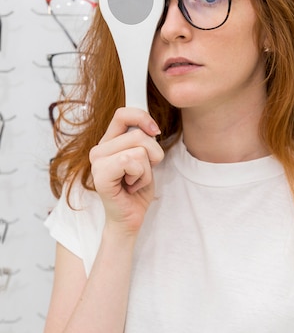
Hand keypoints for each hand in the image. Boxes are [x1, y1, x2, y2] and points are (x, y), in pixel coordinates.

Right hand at [89, 107, 163, 233]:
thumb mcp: (145, 160)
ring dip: (147, 170)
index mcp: (109, 142)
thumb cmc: (137, 190)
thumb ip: (143, 141)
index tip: (155, 132)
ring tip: (135, 181)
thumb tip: (151, 127)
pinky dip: (141, 177)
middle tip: (142, 173)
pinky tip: (131, 187)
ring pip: (139, 149)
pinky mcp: (101, 175)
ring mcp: (97, 161)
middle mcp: (99, 149)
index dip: (142, 117)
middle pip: (139, 134)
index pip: (123, 114)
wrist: (129, 218)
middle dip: (153, 155)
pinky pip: (131, 161)